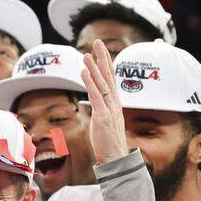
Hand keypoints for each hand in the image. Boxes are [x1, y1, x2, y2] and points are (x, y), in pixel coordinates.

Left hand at [80, 39, 129, 163]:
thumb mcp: (104, 122)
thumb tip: (92, 102)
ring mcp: (109, 109)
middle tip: (98, 42)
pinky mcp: (103, 116)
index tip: (102, 51)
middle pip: (109, 76)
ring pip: (101, 83)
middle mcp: (114, 103)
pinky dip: (90, 82)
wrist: (116, 158)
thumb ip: (99, 109)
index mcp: (115, 103)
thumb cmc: (109, 142)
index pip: (111, 79)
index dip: (106, 64)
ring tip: (86, 54)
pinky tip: (84, 71)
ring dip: (93, 67)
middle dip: (103, 58)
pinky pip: (95, 96)